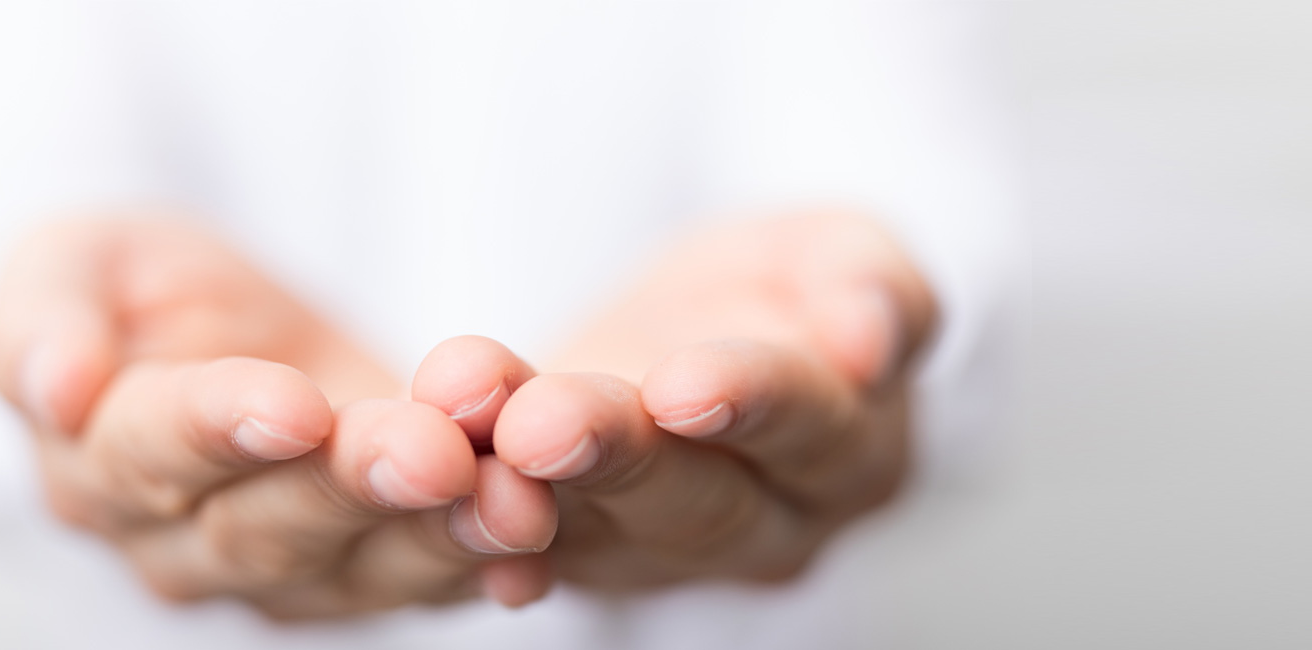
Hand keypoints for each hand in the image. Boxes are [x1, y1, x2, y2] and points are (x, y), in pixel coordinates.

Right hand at [0, 216, 556, 617]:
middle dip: (352, 489)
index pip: (152, 453)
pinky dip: (484, 567)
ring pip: (359, 566)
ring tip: (506, 498)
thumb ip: (39, 318)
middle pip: (267, 525)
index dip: (221, 430)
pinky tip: (532, 552)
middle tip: (429, 451)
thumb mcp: (66, 260)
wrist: (219, 325)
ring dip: (435, 537)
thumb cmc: (128, 286)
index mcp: (97, 463)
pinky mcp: (372, 564)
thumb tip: (56, 389)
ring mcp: (285, 569)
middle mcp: (184, 543)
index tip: (293, 403)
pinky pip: (428, 576)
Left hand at [430, 212, 936, 588]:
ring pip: (598, 526)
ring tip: (473, 429)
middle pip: (697, 499)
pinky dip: (478, 534)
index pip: (809, 430)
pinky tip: (441, 505)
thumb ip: (869, 283)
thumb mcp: (837, 252)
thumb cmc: (784, 296)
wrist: (700, 341)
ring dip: (529, 489)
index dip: (752, 405)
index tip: (684, 384)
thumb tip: (871, 338)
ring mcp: (662, 556)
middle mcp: (764, 525)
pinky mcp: (576, 556)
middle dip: (618, 458)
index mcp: (848, 447)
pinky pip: (526, 551)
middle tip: (546, 423)